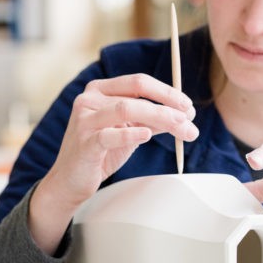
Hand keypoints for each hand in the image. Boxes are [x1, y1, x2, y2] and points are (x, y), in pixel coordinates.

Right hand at [30, 73, 198, 252]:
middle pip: (136, 94)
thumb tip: (185, 115)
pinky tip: (147, 135)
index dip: (166, 91)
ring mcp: (84, 119)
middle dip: (168, 105)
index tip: (187, 105)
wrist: (72, 181)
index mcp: (101, 90)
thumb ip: (152, 120)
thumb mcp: (129, 129)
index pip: (139, 82)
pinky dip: (131, 133)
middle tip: (190, 119)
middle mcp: (90, 99)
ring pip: (126, 108)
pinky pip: (110, 134)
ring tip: (181, 129)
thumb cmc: (101, 152)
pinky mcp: (84, 142)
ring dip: (160, 118)